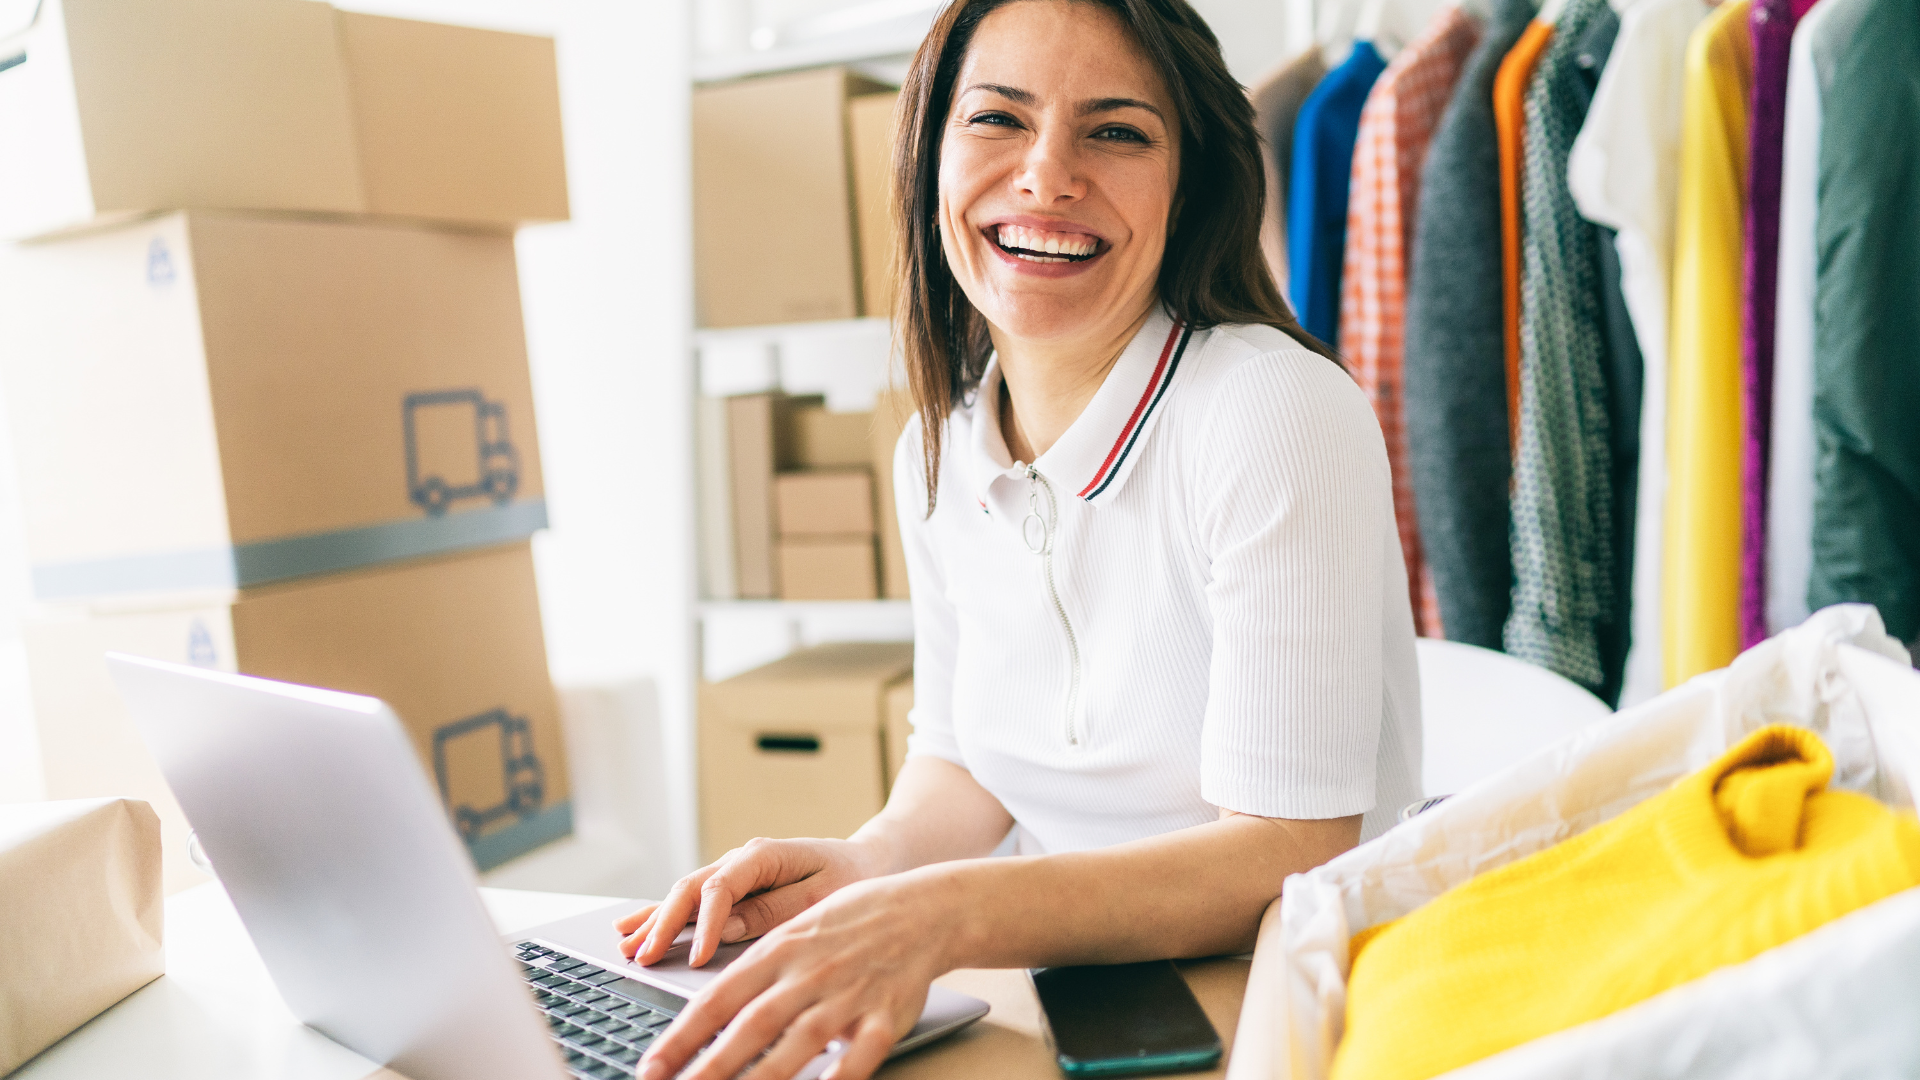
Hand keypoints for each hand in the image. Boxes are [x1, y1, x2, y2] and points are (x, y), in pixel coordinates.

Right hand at [615, 837, 875, 966]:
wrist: (868, 862)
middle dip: (664, 923)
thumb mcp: (822, 896)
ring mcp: (735, 873)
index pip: (721, 888)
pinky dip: (663, 916)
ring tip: (626, 945)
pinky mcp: (734, 889)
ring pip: (684, 895)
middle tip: (644, 956)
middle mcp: (743, 860)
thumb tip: (728, 928)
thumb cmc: (852, 878)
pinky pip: (693, 903)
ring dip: (655, 921)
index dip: (705, 924)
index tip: (695, 957)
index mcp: (765, 855)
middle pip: (691, 889)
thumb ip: (774, 911)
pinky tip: (635, 928)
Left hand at [637, 869, 956, 1079]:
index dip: (681, 1036)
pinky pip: (859, 1054)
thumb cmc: (850, 922)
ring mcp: (846, 996)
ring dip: (761, 1079)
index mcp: (778, 951)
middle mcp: (807, 973)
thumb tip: (705, 1016)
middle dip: (708, 1066)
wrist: (922, 909)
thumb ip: (754, 974)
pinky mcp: (885, 1017)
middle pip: (750, 1025)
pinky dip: (838, 1076)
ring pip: (798, 1042)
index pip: (717, 998)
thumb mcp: (793, 933)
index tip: (651, 1067)